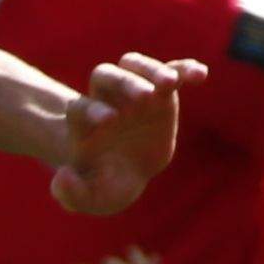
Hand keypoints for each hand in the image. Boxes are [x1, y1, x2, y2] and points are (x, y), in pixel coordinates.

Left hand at [47, 51, 198, 219]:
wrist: (126, 174)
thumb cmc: (105, 183)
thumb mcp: (90, 197)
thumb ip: (72, 194)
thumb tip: (63, 177)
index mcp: (84, 124)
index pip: (80, 108)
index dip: (91, 111)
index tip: (108, 122)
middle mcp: (105, 101)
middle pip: (105, 75)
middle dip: (122, 83)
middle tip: (142, 97)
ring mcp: (133, 93)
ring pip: (134, 66)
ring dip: (150, 69)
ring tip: (170, 82)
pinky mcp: (160, 93)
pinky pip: (172, 72)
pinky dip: (184, 69)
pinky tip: (200, 75)